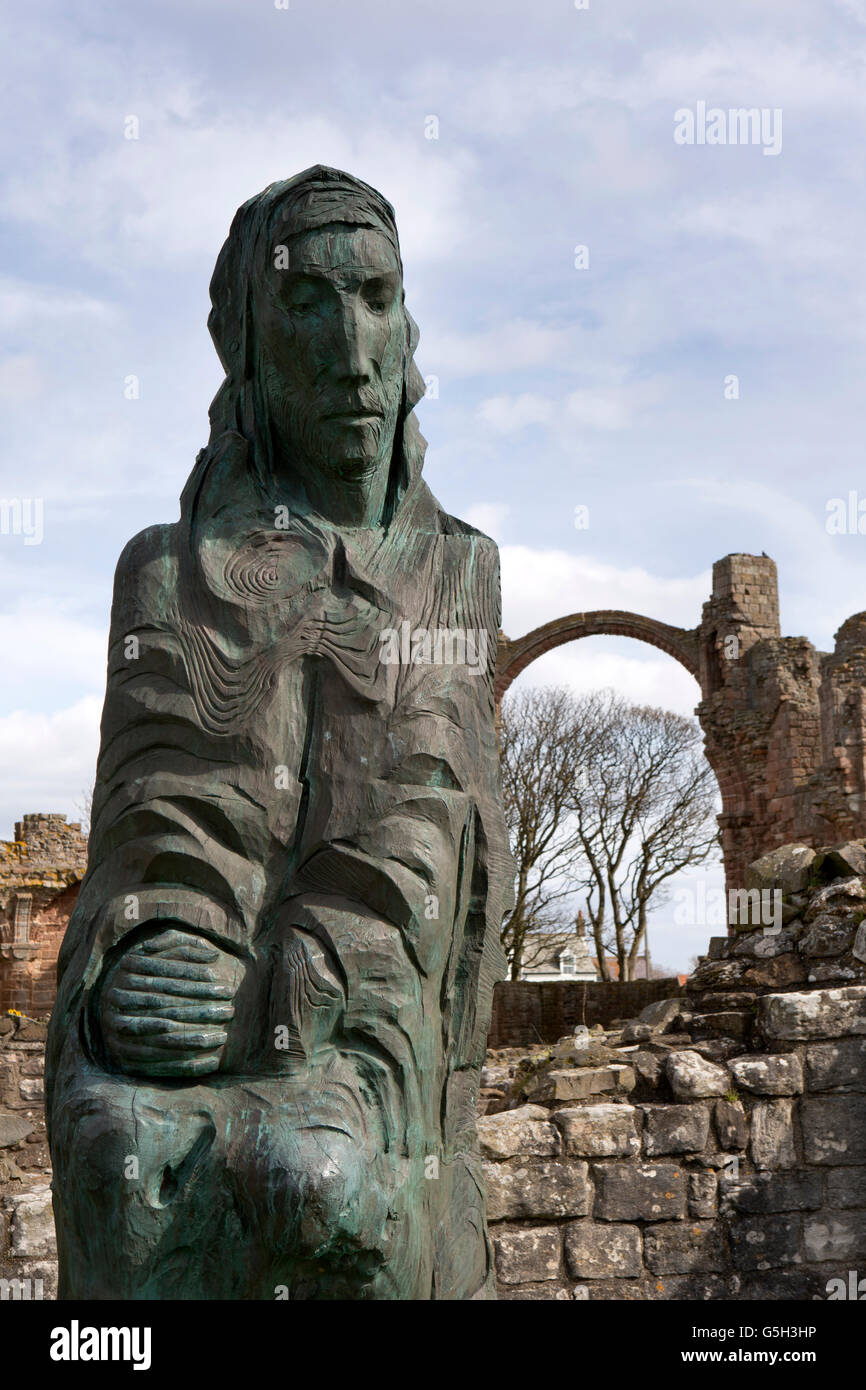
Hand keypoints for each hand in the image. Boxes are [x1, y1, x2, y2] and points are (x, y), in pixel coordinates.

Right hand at [98, 927, 245, 1077]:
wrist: (108, 1005)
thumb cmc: (145, 973)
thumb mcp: (159, 951)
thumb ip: (183, 947)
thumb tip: (213, 954)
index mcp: (127, 968)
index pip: (169, 977)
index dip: (200, 983)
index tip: (227, 988)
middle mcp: (116, 998)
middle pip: (169, 1008)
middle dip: (203, 1011)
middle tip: (231, 1012)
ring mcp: (115, 1029)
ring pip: (164, 1038)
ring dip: (196, 1039)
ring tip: (223, 1037)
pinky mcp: (121, 1057)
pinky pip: (158, 1065)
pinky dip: (185, 1066)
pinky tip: (211, 1063)